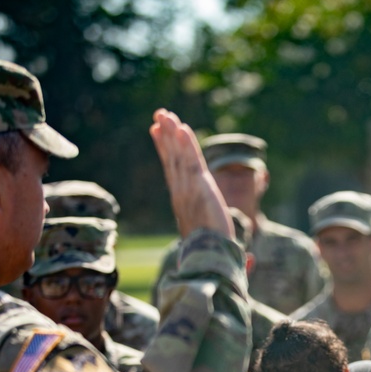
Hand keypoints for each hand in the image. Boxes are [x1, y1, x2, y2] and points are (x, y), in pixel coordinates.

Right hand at [149, 109, 233, 238]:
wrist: (208, 257)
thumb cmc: (209, 249)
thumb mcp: (204, 230)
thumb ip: (204, 223)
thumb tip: (214, 228)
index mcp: (181, 199)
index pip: (171, 168)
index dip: (164, 148)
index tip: (156, 131)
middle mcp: (181, 191)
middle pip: (171, 157)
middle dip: (164, 135)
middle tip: (159, 114)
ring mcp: (187, 189)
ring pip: (178, 155)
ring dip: (172, 133)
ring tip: (165, 114)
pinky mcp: (198, 188)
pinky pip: (191, 161)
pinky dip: (186, 144)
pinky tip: (182, 128)